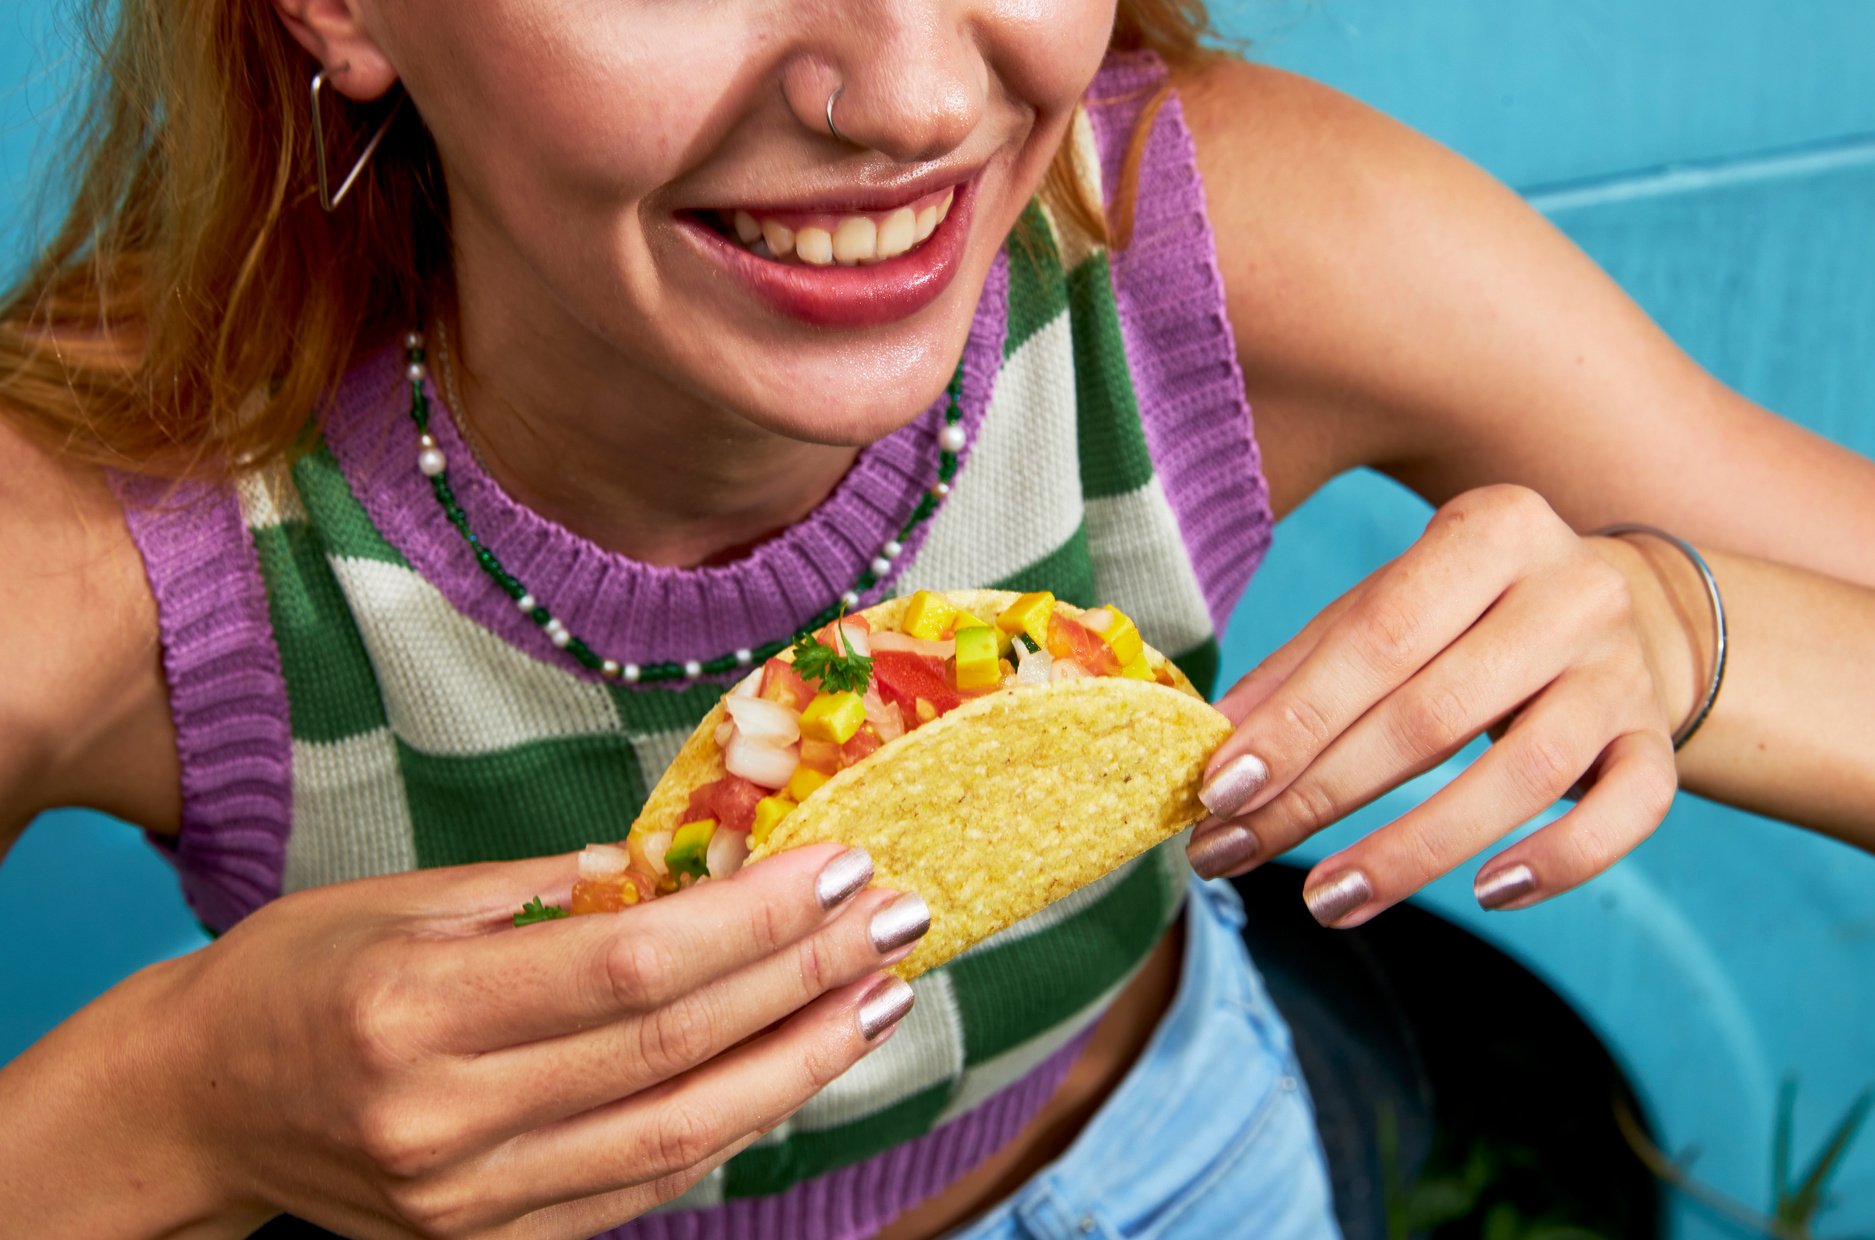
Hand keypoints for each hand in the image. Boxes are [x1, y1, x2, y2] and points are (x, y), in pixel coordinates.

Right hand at [156, 844, 923, 1237]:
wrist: (192, 1111)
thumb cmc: (296, 976)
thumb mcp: (404, 901)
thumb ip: (550, 890)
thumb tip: (689, 863)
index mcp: (415, 1009)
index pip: (630, 967)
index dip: (751, 924)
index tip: (836, 870)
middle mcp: (444, 1119)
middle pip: (672, 1051)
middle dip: (802, 981)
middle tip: (892, 920)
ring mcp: (468, 1202)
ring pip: (677, 1137)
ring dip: (796, 1065)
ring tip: (876, 999)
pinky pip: (638, 1189)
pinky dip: (726, 1128)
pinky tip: (791, 1069)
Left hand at [1186, 484, 1687, 924]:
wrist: (1625, 609)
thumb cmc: (1466, 614)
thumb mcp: (1387, 607)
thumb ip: (1304, 667)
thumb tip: (1216, 738)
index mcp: (1492, 530)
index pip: (1379, 635)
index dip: (1295, 719)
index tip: (1219, 787)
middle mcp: (1572, 591)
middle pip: (1433, 713)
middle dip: (1320, 795)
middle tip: (1234, 854)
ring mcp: (1624, 670)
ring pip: (1525, 775)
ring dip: (1414, 851)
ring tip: (1328, 900)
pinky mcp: (1658, 739)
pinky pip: (1629, 810)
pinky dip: (1562, 859)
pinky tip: (1488, 892)